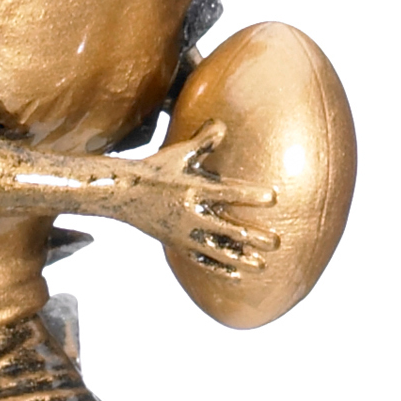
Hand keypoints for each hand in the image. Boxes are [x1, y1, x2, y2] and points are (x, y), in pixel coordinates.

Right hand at [124, 118, 277, 265]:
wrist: (124, 192)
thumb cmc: (155, 169)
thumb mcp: (179, 153)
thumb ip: (204, 141)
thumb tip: (222, 125)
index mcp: (195, 189)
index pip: (229, 193)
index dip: (251, 196)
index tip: (273, 198)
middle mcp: (191, 214)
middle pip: (229, 229)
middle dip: (254, 237)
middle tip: (276, 242)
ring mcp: (184, 233)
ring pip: (218, 250)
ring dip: (241, 259)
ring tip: (262, 265)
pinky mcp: (178, 244)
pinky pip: (201, 260)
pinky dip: (218, 268)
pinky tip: (237, 275)